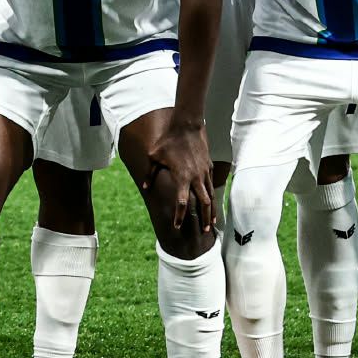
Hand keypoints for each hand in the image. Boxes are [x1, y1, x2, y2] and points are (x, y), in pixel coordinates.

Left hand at [142, 113, 214, 234]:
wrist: (187, 125)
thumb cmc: (168, 141)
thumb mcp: (154, 156)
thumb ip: (150, 173)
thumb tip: (145, 186)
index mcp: (181, 177)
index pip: (182, 202)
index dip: (180, 216)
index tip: (177, 226)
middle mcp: (195, 177)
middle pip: (204, 203)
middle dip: (205, 219)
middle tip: (204, 232)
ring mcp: (204, 172)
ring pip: (210, 195)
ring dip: (212, 211)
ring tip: (212, 223)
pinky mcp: (209, 166)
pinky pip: (211, 184)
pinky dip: (212, 196)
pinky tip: (212, 203)